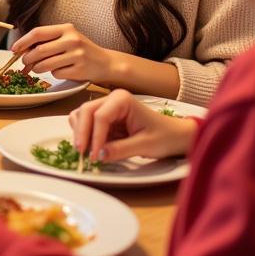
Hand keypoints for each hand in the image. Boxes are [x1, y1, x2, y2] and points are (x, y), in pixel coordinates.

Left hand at [12, 23, 114, 82]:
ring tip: (39, 68)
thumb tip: (22, 50)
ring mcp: (77, 55)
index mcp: (66, 28)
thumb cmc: (81, 50)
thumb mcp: (67, 38)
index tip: (14, 49)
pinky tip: (61, 70)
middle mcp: (72, 40)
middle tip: (25, 63)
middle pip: (39, 50)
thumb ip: (48, 40)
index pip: (38, 33)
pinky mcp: (79, 70)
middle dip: (27, 59)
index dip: (23, 41)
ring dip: (37, 68)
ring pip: (45, 64)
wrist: (105, 62)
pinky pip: (56, 73)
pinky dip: (54, 74)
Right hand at [68, 89, 197, 162]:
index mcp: (122, 99)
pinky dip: (83, 134)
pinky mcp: (104, 119)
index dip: (94, 137)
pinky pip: (86, 123)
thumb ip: (121, 149)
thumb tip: (99, 155)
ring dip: (80, 133)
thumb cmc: (164, 136)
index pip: (100, 116)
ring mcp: (106, 108)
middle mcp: (111, 99)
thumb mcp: (145, 145)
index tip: (94, 156)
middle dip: (82, 133)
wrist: (174, 136)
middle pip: (86, 112)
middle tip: (81, 155)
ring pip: (81, 116)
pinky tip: (90, 147)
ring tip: (86, 152)